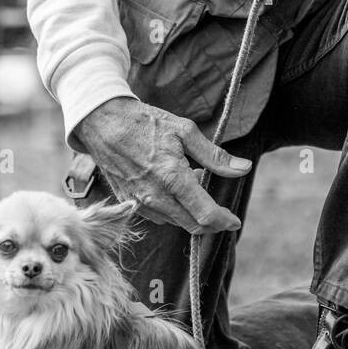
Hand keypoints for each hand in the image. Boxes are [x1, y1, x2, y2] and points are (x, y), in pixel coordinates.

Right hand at [75, 97, 249, 232]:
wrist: (104, 123)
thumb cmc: (146, 123)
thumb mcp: (185, 132)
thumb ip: (215, 156)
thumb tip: (244, 168)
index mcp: (173, 178)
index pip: (206, 214)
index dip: (224, 221)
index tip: (235, 221)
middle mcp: (156, 196)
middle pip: (192, 225)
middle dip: (211, 223)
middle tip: (223, 213)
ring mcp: (139, 202)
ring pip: (175, 222)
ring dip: (190, 214)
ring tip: (196, 187)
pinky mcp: (128, 202)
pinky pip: (157, 216)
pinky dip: (172, 210)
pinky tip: (174, 190)